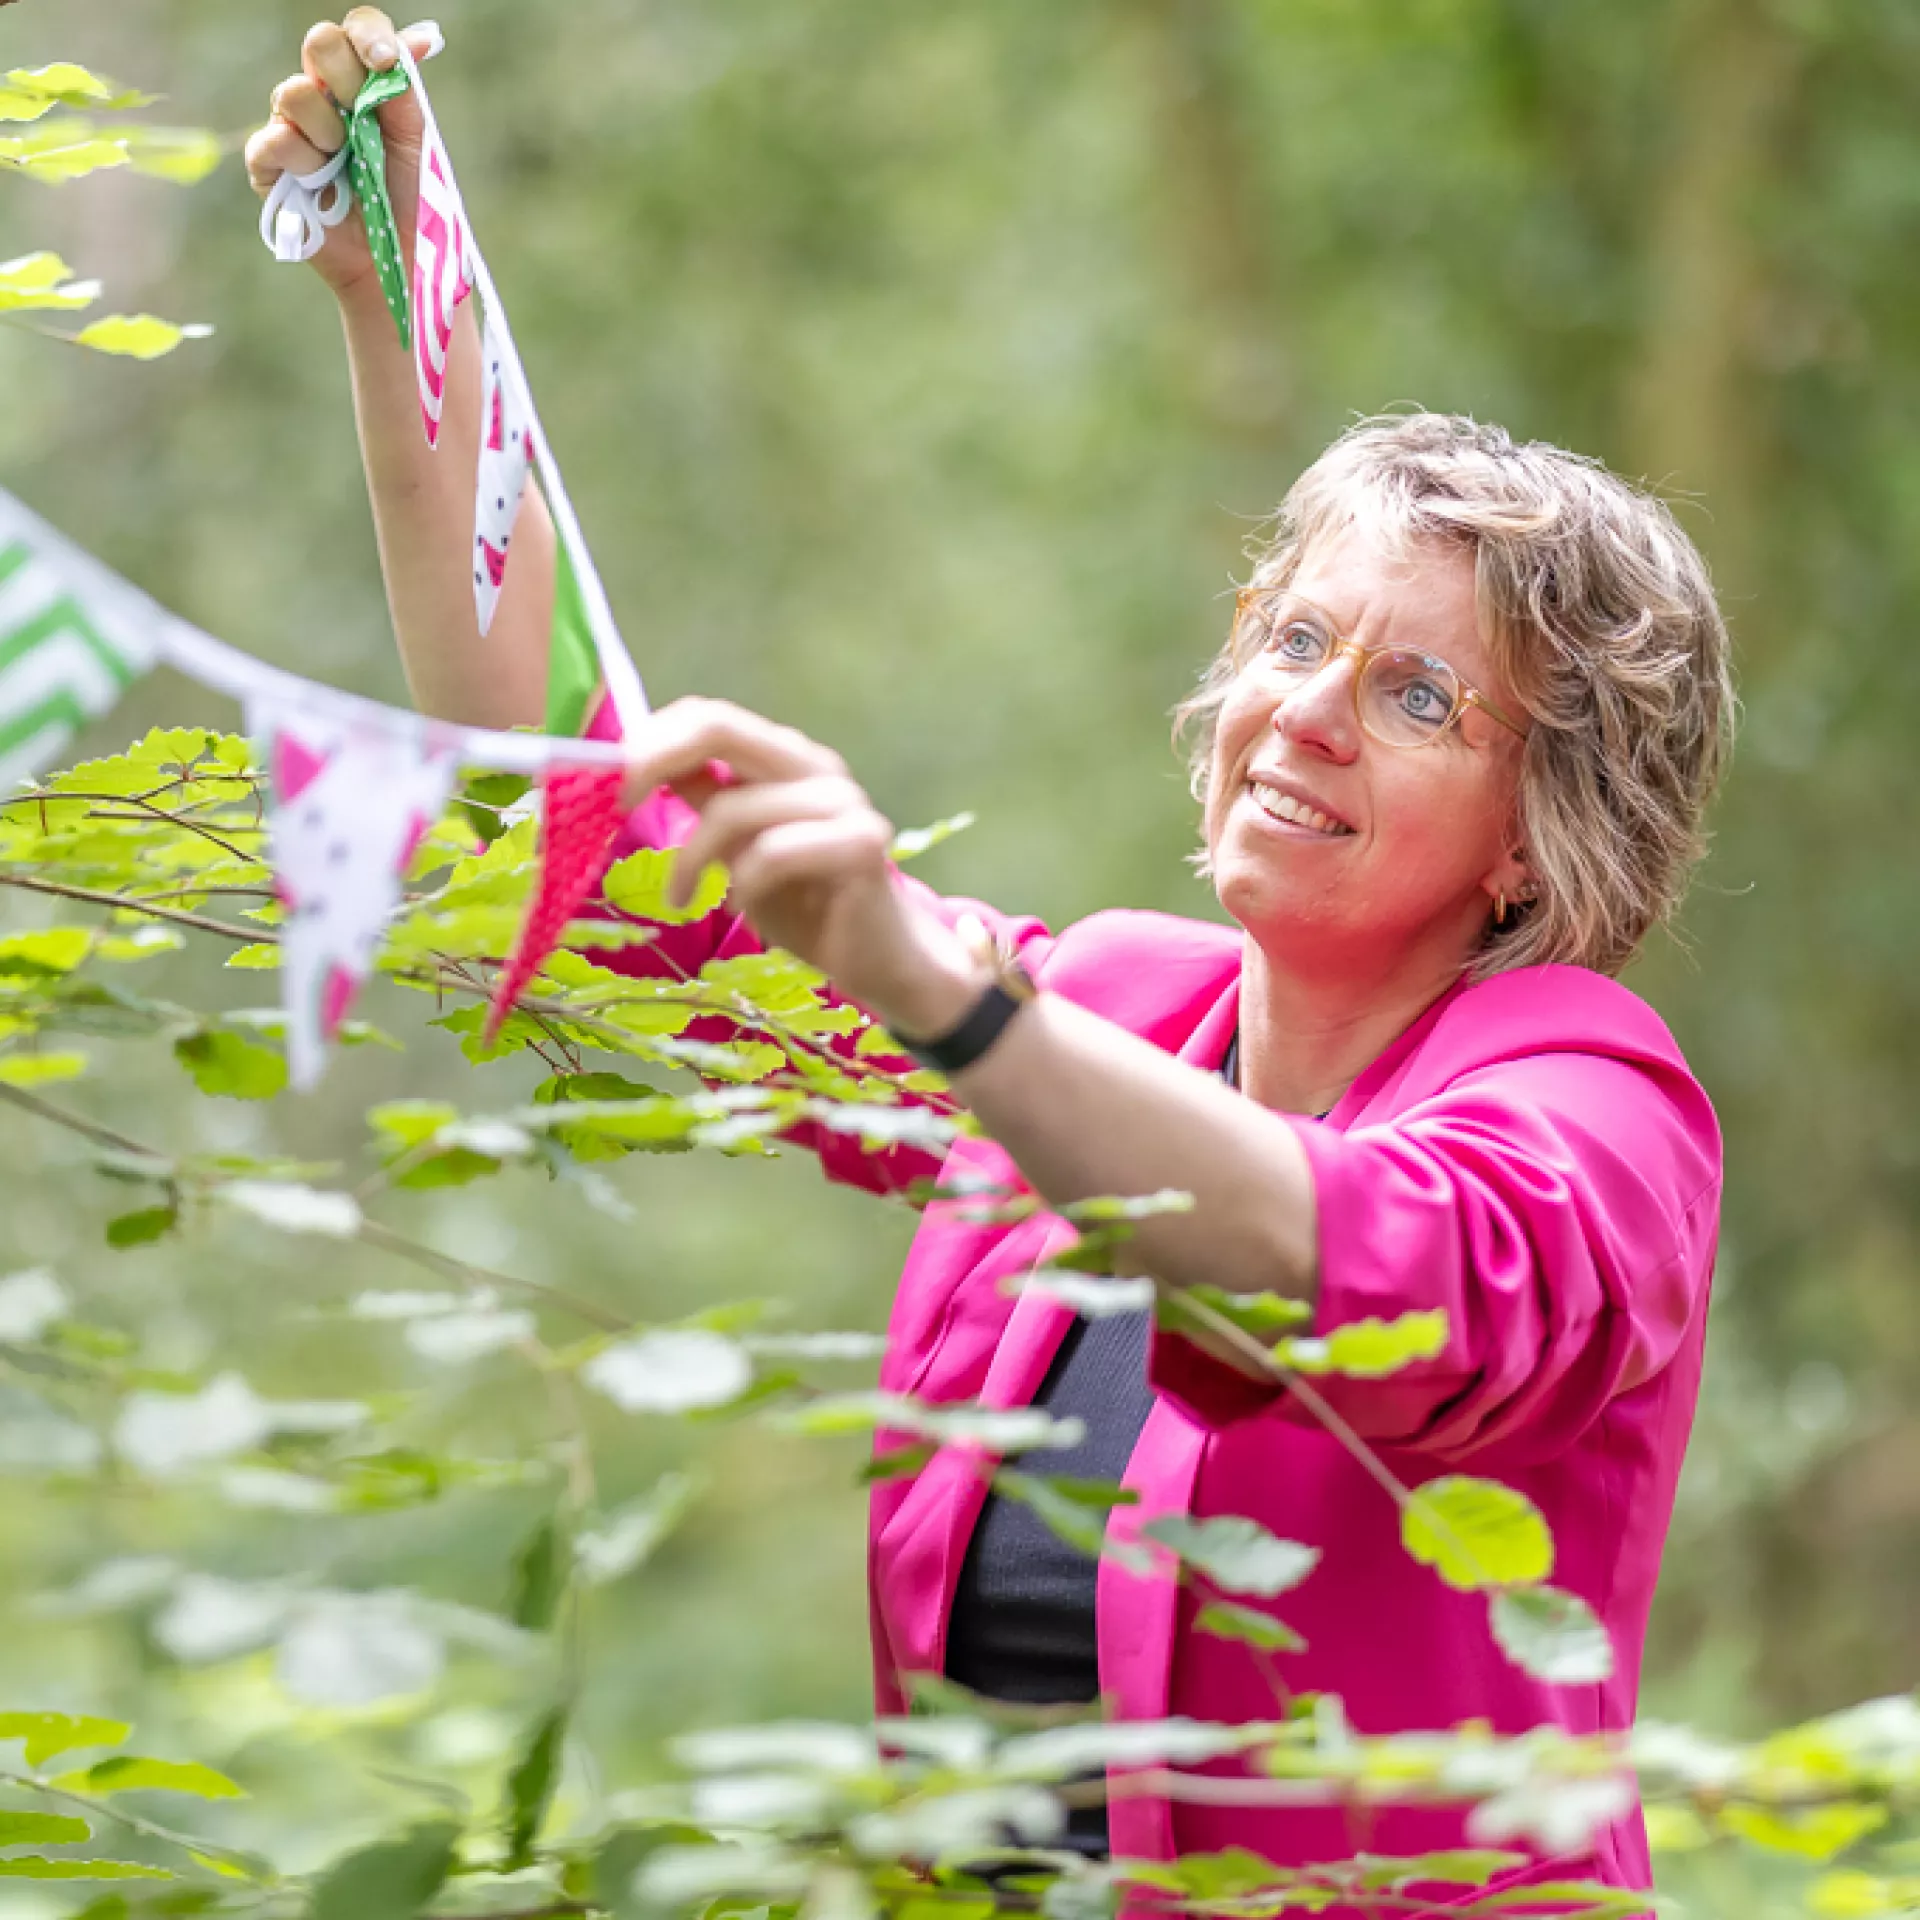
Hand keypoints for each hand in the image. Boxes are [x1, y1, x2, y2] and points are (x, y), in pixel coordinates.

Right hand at [244, 10, 438, 301]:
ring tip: (346, 164)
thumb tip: (422, 39)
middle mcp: (324, 95)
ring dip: (328, 129)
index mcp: (362, 82)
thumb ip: (406, 89)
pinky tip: (322, 180)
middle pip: (319, 44)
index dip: (367, 37)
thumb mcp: (417, 141)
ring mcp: (293, 127)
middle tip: (365, 119)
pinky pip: (272, 141)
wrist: (400, 257)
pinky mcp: (269, 166)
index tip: (383, 62)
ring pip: (292, 92)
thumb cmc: (411, 200)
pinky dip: (300, 159)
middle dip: (346, 77)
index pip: (356, 31)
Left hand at [621, 699, 982, 1038]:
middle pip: (722, 727)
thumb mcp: (738, 848)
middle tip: (623, 806)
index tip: (615, 786)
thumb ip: (705, 801)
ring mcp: (843, 802)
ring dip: (693, 859)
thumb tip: (638, 764)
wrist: (879, 959)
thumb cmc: (806, 903)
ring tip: (684, 898)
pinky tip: (743, 906)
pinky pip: (774, 852)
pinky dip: (744, 884)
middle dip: (655, 760)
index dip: (652, 739)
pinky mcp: (862, 844)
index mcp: (785, 759)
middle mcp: (815, 767)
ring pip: (735, 807)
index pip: (711, 716)